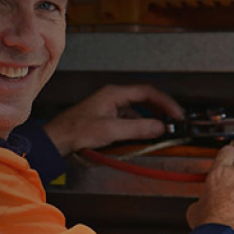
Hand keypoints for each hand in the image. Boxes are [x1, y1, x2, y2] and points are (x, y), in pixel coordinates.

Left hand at [42, 84, 183, 156]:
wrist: (56, 141)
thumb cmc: (75, 131)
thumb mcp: (110, 130)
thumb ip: (137, 128)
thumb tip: (160, 127)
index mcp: (114, 94)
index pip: (147, 92)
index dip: (165, 103)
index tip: (177, 114)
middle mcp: (113, 98)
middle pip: (144, 100)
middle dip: (160, 110)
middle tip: (173, 122)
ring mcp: (109, 109)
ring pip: (136, 111)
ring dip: (150, 119)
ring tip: (161, 130)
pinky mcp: (106, 120)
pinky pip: (128, 120)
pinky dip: (138, 127)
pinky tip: (142, 136)